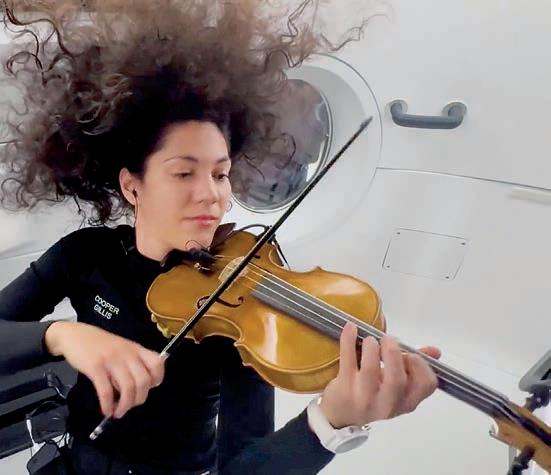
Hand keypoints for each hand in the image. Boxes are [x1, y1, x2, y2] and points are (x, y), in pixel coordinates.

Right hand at [45, 321, 164, 417]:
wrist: (75, 335)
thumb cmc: (100, 344)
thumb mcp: (122, 349)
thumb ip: (132, 364)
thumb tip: (137, 389)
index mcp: (136, 349)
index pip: (157, 363)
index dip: (157, 379)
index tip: (148, 388)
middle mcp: (127, 354)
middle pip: (143, 381)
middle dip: (139, 399)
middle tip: (130, 406)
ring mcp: (112, 360)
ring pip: (127, 388)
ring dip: (124, 406)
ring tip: (118, 412)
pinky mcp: (96, 367)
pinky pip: (106, 391)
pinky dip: (107, 404)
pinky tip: (106, 410)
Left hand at [319, 322, 439, 428]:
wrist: (341, 414)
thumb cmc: (374, 394)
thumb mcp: (396, 386)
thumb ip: (415, 366)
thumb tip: (435, 351)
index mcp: (407, 402)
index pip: (426, 385)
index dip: (421, 364)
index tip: (409, 354)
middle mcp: (387, 404)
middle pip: (397, 379)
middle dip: (393, 354)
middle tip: (388, 339)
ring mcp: (364, 398)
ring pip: (370, 371)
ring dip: (372, 349)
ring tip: (370, 339)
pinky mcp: (344, 388)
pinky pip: (347, 360)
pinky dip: (348, 340)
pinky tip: (350, 328)